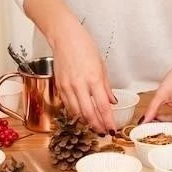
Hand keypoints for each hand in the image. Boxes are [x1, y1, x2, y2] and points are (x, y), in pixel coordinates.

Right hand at [51, 18, 116, 133]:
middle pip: (88, 113)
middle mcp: (79, 85)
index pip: (102, 107)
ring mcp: (67, 87)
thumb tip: (112, 102)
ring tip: (94, 128)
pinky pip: (68, 106)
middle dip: (97, 126)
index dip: (108, 121)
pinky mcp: (59, 86)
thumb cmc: (85, 47)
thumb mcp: (102, 66)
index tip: (113, 130)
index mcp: (93, 79)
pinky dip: (75, 113)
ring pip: (76, 112)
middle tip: (103, 134)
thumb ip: (106, 87)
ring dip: (86, 122)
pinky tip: (81, 117)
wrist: (65, 37)